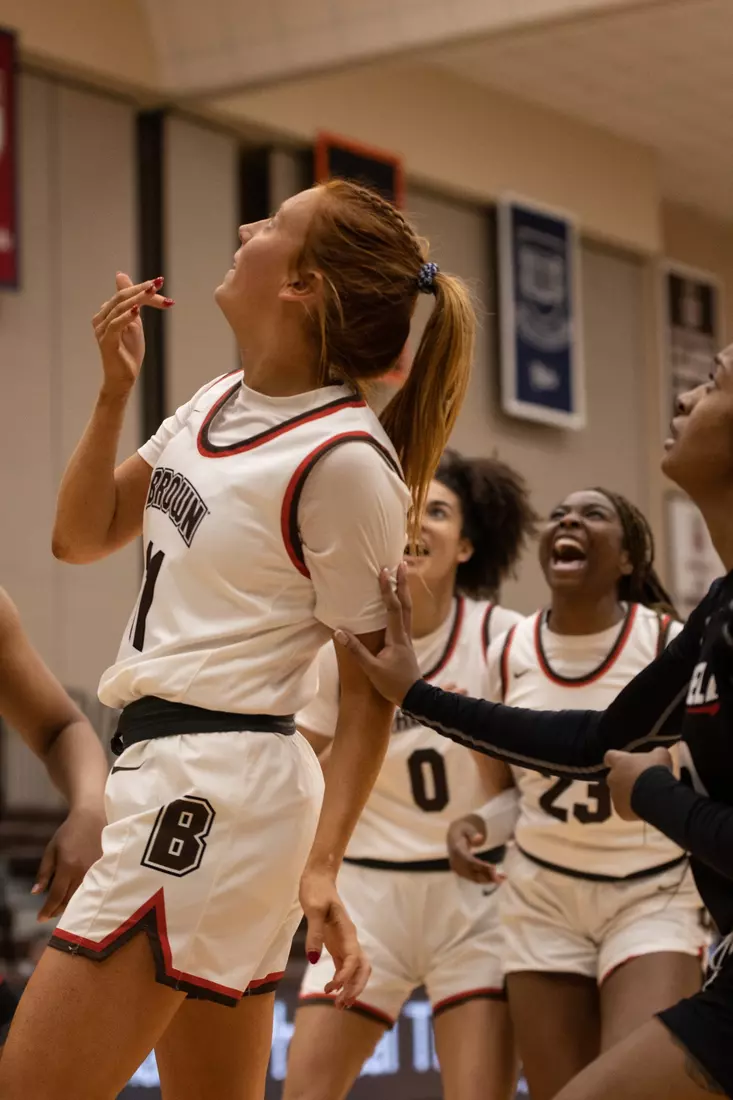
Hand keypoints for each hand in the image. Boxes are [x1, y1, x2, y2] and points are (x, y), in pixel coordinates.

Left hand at [32, 805, 104, 920]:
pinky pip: (92, 889)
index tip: (40, 918)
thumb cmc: (69, 831)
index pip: (56, 896)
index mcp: (67, 867)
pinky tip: (77, 899)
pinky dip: (83, 897)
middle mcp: (82, 872)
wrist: (92, 817)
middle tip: (49, 914)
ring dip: (69, 905)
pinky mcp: (104, 869)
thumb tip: (36, 892)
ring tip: (60, 908)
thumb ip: (44, 872)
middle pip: (69, 900)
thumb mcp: (51, 849)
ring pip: (81, 897)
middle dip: (57, 910)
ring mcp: (95, 871)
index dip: (47, 910)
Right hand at [93, 273, 172, 397]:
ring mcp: (101, 330)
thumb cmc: (128, 353)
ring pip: (119, 308)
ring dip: (137, 298)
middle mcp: (101, 318)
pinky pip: (115, 325)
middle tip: (157, 282)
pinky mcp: (106, 342)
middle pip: (121, 297)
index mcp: (107, 313)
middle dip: (141, 289)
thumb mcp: (134, 323)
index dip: (142, 288)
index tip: (160, 283)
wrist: (123, 378)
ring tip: (152, 291)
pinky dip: (126, 316)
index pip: (124, 294)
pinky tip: (137, 310)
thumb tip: (120, 275)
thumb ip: (132, 302)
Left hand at [299, 868, 369, 1008]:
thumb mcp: (313, 909)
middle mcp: (350, 939)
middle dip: (355, 988)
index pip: (353, 958)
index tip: (331, 988)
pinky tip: (334, 991)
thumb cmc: (316, 891)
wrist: (319, 879)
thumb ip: (314, 933)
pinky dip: (342, 980)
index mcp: (347, 930)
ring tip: (339, 1005)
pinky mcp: (337, 944)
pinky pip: (345, 966)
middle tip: (340, 1005)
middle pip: (362, 968)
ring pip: (356, 970)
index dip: (345, 975)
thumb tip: (313, 960)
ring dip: (351, 987)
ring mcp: (345, 942)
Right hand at [334, 563, 419, 705]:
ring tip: (402, 576)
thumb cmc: (393, 684)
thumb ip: (356, 650)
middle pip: (406, 604)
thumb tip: (339, 632)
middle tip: (402, 564)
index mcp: (397, 637)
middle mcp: (405, 634)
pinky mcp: (406, 644)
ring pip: (408, 610)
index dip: (387, 589)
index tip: (383, 571)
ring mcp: (407, 639)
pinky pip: (405, 618)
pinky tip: (398, 603)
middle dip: (403, 583)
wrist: (415, 696)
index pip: (393, 608)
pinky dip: (402, 605)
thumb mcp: (372, 669)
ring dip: (405, 592)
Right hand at [447, 814, 505, 884]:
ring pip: (474, 878)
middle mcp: (456, 862)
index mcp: (457, 850)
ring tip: (502, 878)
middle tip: (502, 877)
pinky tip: (494, 878)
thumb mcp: (466, 828)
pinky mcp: (461, 873)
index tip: (494, 869)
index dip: (482, 866)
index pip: (470, 861)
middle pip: (473, 872)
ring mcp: (458, 869)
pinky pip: (473, 878)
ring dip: (488, 880)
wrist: (453, 837)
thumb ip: (472, 833)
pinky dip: (484, 880)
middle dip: (488, 876)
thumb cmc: (462, 831)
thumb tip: (479, 838)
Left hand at [605, 748, 673, 820]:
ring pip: (620, 794)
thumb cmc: (656, 771)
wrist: (656, 796)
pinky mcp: (620, 810)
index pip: (610, 756)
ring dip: (630, 794)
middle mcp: (612, 778)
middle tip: (643, 781)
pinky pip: (625, 809)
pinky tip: (646, 807)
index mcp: (619, 762)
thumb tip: (658, 754)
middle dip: (627, 779)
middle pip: (616, 777)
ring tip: (647, 796)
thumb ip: (655, 753)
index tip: (621, 761)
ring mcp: (614, 795)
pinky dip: (633, 808)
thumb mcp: (661, 755)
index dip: (615, 759)